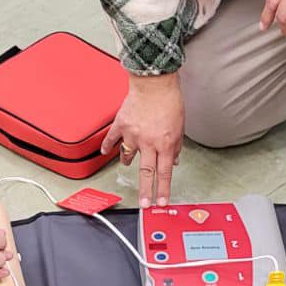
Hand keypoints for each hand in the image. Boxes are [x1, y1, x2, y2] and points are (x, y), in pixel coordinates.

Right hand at [103, 72, 183, 207]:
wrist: (154, 81)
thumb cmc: (169, 100)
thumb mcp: (180, 126)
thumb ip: (176, 146)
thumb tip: (174, 160)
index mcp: (166, 143)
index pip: (165, 172)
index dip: (163, 190)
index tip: (160, 202)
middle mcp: (149, 142)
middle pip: (147, 172)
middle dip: (146, 191)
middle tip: (143, 204)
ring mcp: (133, 134)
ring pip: (127, 156)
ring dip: (127, 161)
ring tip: (126, 164)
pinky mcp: (121, 125)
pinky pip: (112, 139)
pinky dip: (107, 145)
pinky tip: (105, 151)